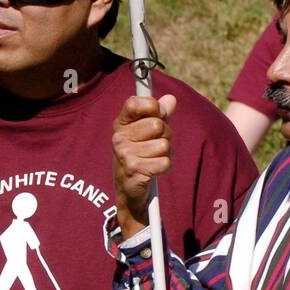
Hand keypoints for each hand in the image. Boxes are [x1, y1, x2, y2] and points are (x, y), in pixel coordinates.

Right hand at [112, 93, 176, 237]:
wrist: (130, 190)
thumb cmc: (141, 156)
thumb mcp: (148, 133)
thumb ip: (160, 115)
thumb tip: (171, 99)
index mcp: (120, 125)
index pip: (135, 103)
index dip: (152, 106)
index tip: (157, 114)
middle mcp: (119, 138)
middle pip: (157, 125)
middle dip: (166, 135)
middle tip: (157, 146)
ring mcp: (124, 155)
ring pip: (164, 145)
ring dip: (167, 153)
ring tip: (155, 160)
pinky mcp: (134, 171)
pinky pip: (165, 161)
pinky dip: (166, 167)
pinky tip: (155, 171)